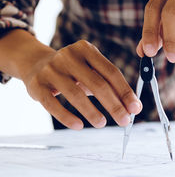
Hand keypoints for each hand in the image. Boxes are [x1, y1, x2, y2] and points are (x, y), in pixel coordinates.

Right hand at [21, 40, 141, 129]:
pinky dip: (67, 117)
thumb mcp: (92, 71)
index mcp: (86, 49)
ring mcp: (51, 70)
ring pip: (75, 95)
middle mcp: (68, 56)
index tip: (136, 108)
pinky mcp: (36, 85)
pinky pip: (53, 104)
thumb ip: (112, 86)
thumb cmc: (73, 71)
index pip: (111, 72)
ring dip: (92, 113)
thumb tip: (133, 107)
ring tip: (102, 124)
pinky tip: (79, 126)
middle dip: (114, 105)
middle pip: (97, 84)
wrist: (36, 64)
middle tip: (124, 121)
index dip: (125, 92)